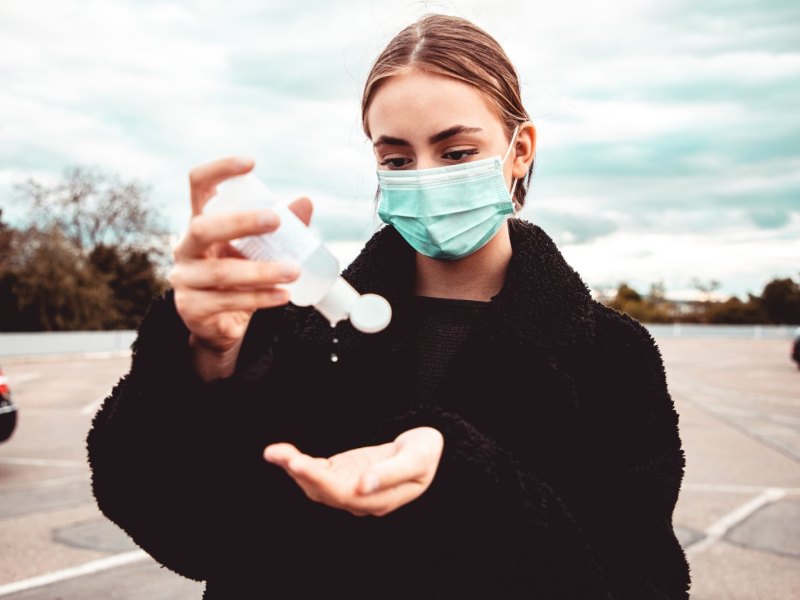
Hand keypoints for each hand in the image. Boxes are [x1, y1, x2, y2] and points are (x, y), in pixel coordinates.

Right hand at [168, 156, 312, 380]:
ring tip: (293, 271)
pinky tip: (282, 296)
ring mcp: (185, 280)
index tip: (251, 163)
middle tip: (276, 221)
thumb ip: (281, 228)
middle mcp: (186, 248)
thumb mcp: (257, 249)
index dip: (219, 170)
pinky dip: (259, 298)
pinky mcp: (193, 309)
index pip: (198, 186)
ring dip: (261, 270)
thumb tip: (305, 202)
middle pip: (203, 227)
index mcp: (200, 223)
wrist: (219, 325)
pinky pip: (227, 301)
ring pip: (221, 271)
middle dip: (240, 221)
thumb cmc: (238, 277)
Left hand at [264, 427, 443, 516]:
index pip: (343, 494)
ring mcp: (349, 487)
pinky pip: (316, 470)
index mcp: (378, 500)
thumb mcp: (417, 459)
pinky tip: (282, 453)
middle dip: (299, 471)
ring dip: (293, 468)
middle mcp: (359, 499)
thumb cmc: (425, 453)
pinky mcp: (342, 472)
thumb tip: (362, 485)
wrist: (426, 448)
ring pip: (315, 483)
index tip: (300, 462)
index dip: (319, 479)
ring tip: (273, 452)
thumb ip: (391, 473)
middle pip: (323, 490)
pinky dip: (298, 462)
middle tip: (278, 453)